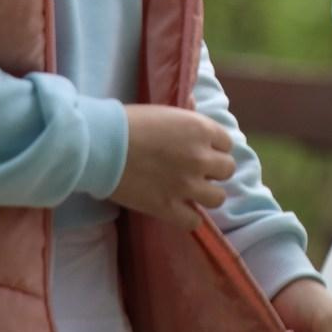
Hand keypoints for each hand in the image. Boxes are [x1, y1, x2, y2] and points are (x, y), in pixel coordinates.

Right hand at [108, 104, 234, 220]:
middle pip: (227, 170)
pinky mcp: (169, 207)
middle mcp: (200, 157)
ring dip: (207, 194)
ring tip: (192, 192)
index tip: (203, 150)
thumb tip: (194, 109)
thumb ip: (186, 117)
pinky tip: (179, 210)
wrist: (103, 145)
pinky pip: (194, 222)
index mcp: (201, 129)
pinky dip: (188, 218)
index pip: (227, 143)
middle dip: (214, 170)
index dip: (215, 147)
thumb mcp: (165, 111)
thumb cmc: (130, 122)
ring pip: (218, 198)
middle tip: (197, 170)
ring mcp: (186, 185)